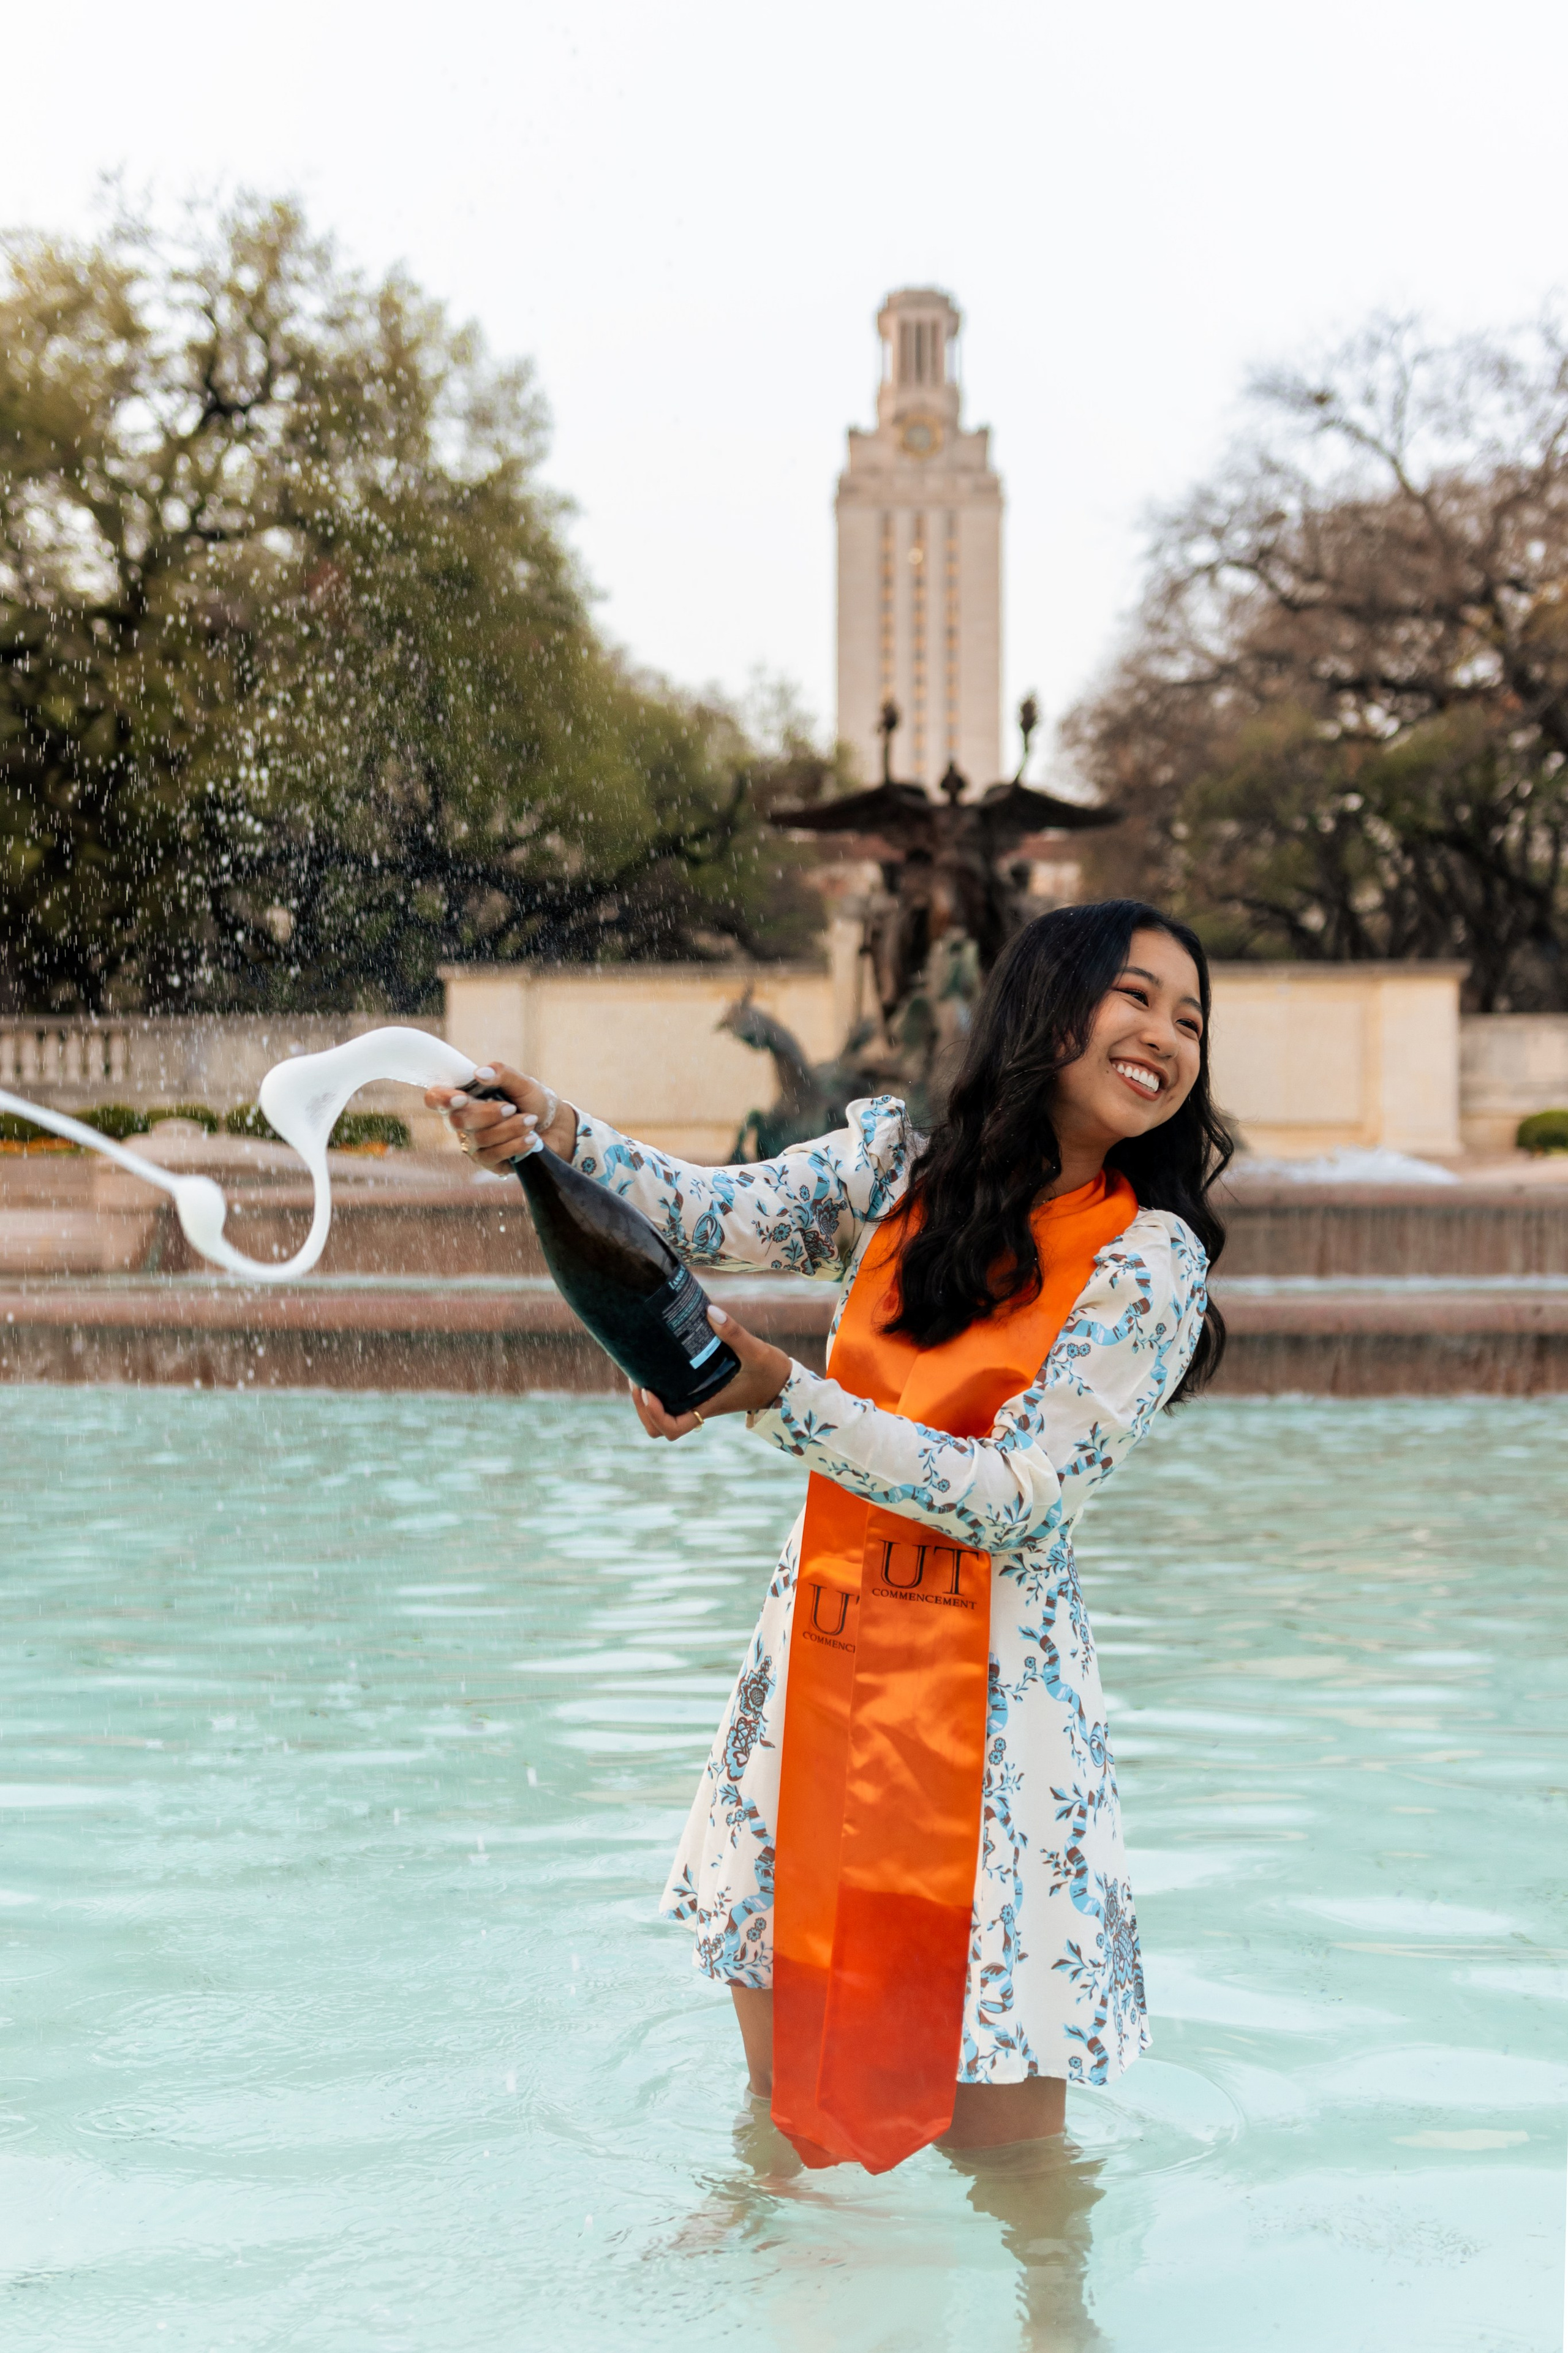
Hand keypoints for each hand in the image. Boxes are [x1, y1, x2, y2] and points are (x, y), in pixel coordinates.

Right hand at [425, 1061, 576, 1172]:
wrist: (555, 1126)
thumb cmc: (533, 1101)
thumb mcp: (522, 1083)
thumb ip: (502, 1074)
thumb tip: (479, 1073)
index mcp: (465, 1097)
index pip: (436, 1098)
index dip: (441, 1099)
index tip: (462, 1098)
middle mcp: (464, 1122)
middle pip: (457, 1121)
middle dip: (488, 1114)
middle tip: (512, 1108)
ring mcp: (473, 1144)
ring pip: (479, 1139)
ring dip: (509, 1129)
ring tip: (531, 1121)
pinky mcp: (487, 1162)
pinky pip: (492, 1156)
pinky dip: (514, 1145)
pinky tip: (530, 1139)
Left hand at [631, 1307, 791, 1440]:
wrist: (783, 1383)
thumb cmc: (771, 1372)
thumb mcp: (756, 1351)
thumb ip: (734, 1333)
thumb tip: (711, 1311)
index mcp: (708, 1405)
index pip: (673, 1428)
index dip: (655, 1415)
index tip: (648, 1390)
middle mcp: (699, 1407)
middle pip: (659, 1429)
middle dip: (643, 1410)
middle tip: (639, 1381)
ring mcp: (698, 1402)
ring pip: (662, 1417)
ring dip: (646, 1403)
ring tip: (640, 1373)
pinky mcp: (700, 1392)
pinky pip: (671, 1400)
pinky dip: (657, 1391)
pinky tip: (655, 1365)